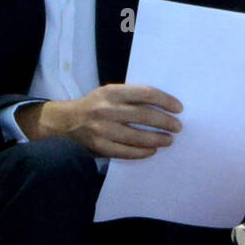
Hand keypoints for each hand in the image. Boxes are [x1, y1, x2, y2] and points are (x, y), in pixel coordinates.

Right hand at [16, 84, 182, 159]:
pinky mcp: (100, 147)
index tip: (178, 108)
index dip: (165, 101)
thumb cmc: (94, 105)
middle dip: (165, 122)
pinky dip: (142, 152)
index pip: (145, 94)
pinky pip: (126, 152)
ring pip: (137, 137)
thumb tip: (162, 105)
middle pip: (144, 116)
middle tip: (178, 126)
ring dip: (157, 139)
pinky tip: (152, 150)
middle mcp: (107, 110)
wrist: (65, 122)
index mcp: (111, 92)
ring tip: (169, 139)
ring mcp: (102, 130)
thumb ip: (130, 97)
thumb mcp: (109, 93)